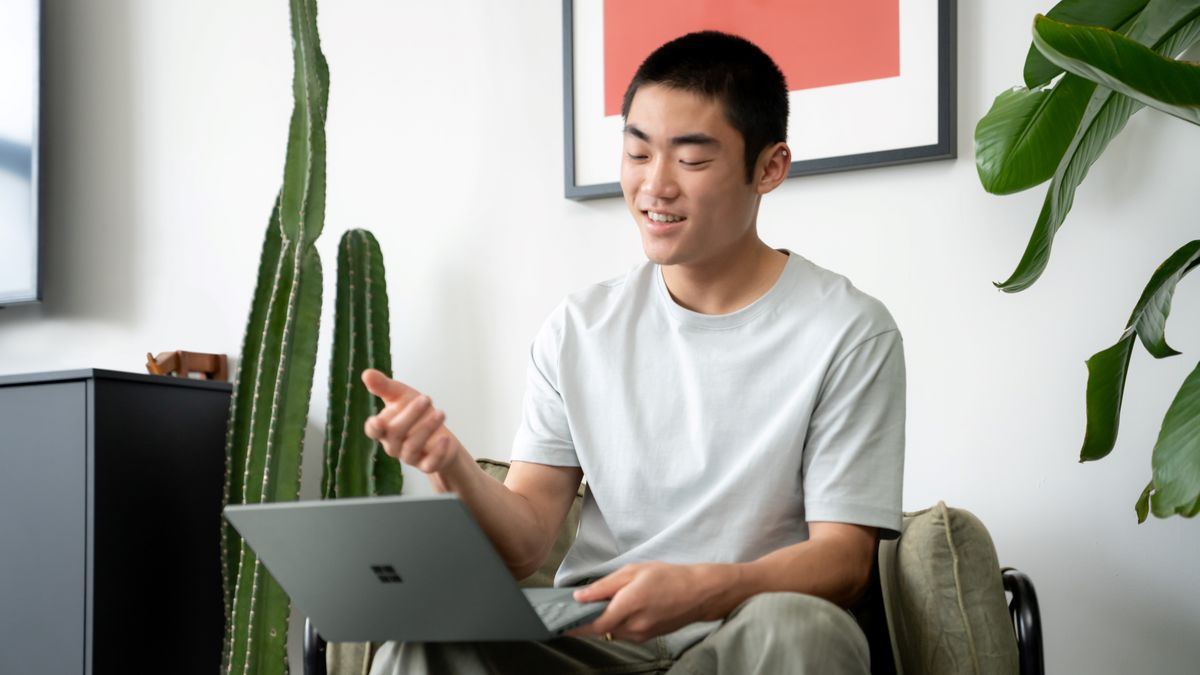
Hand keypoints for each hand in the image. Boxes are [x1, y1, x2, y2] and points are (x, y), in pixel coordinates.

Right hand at [361, 369, 461, 473]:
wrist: (439, 435)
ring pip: (412, 447)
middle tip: (426, 399)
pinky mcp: (427, 465)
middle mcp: (394, 444)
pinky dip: (438, 452)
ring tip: (440, 413)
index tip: (378, 421)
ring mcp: (410, 456)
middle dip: (410, 415)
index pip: (374, 430)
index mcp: (385, 428)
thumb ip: (384, 386)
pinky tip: (445, 439)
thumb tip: (366, 373)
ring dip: (426, 428)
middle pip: (395, 434)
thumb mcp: (401, 396)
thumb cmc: (417, 414)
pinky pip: (429, 464)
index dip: (374, 427)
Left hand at [566, 562, 725, 642]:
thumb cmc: (668, 577)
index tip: (558, 621)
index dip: (573, 624)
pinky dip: (614, 623)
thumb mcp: (633, 571)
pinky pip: (621, 632)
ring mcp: (640, 635)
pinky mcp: (645, 638)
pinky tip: (615, 609)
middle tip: (572, 609)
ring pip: (609, 631)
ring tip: (595, 605)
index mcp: (629, 605)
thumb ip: (604, 586)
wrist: (698, 593)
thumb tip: (580, 596)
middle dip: (584, 620)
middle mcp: (633, 626)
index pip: (593, 623)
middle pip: (598, 629)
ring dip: (600, 621)